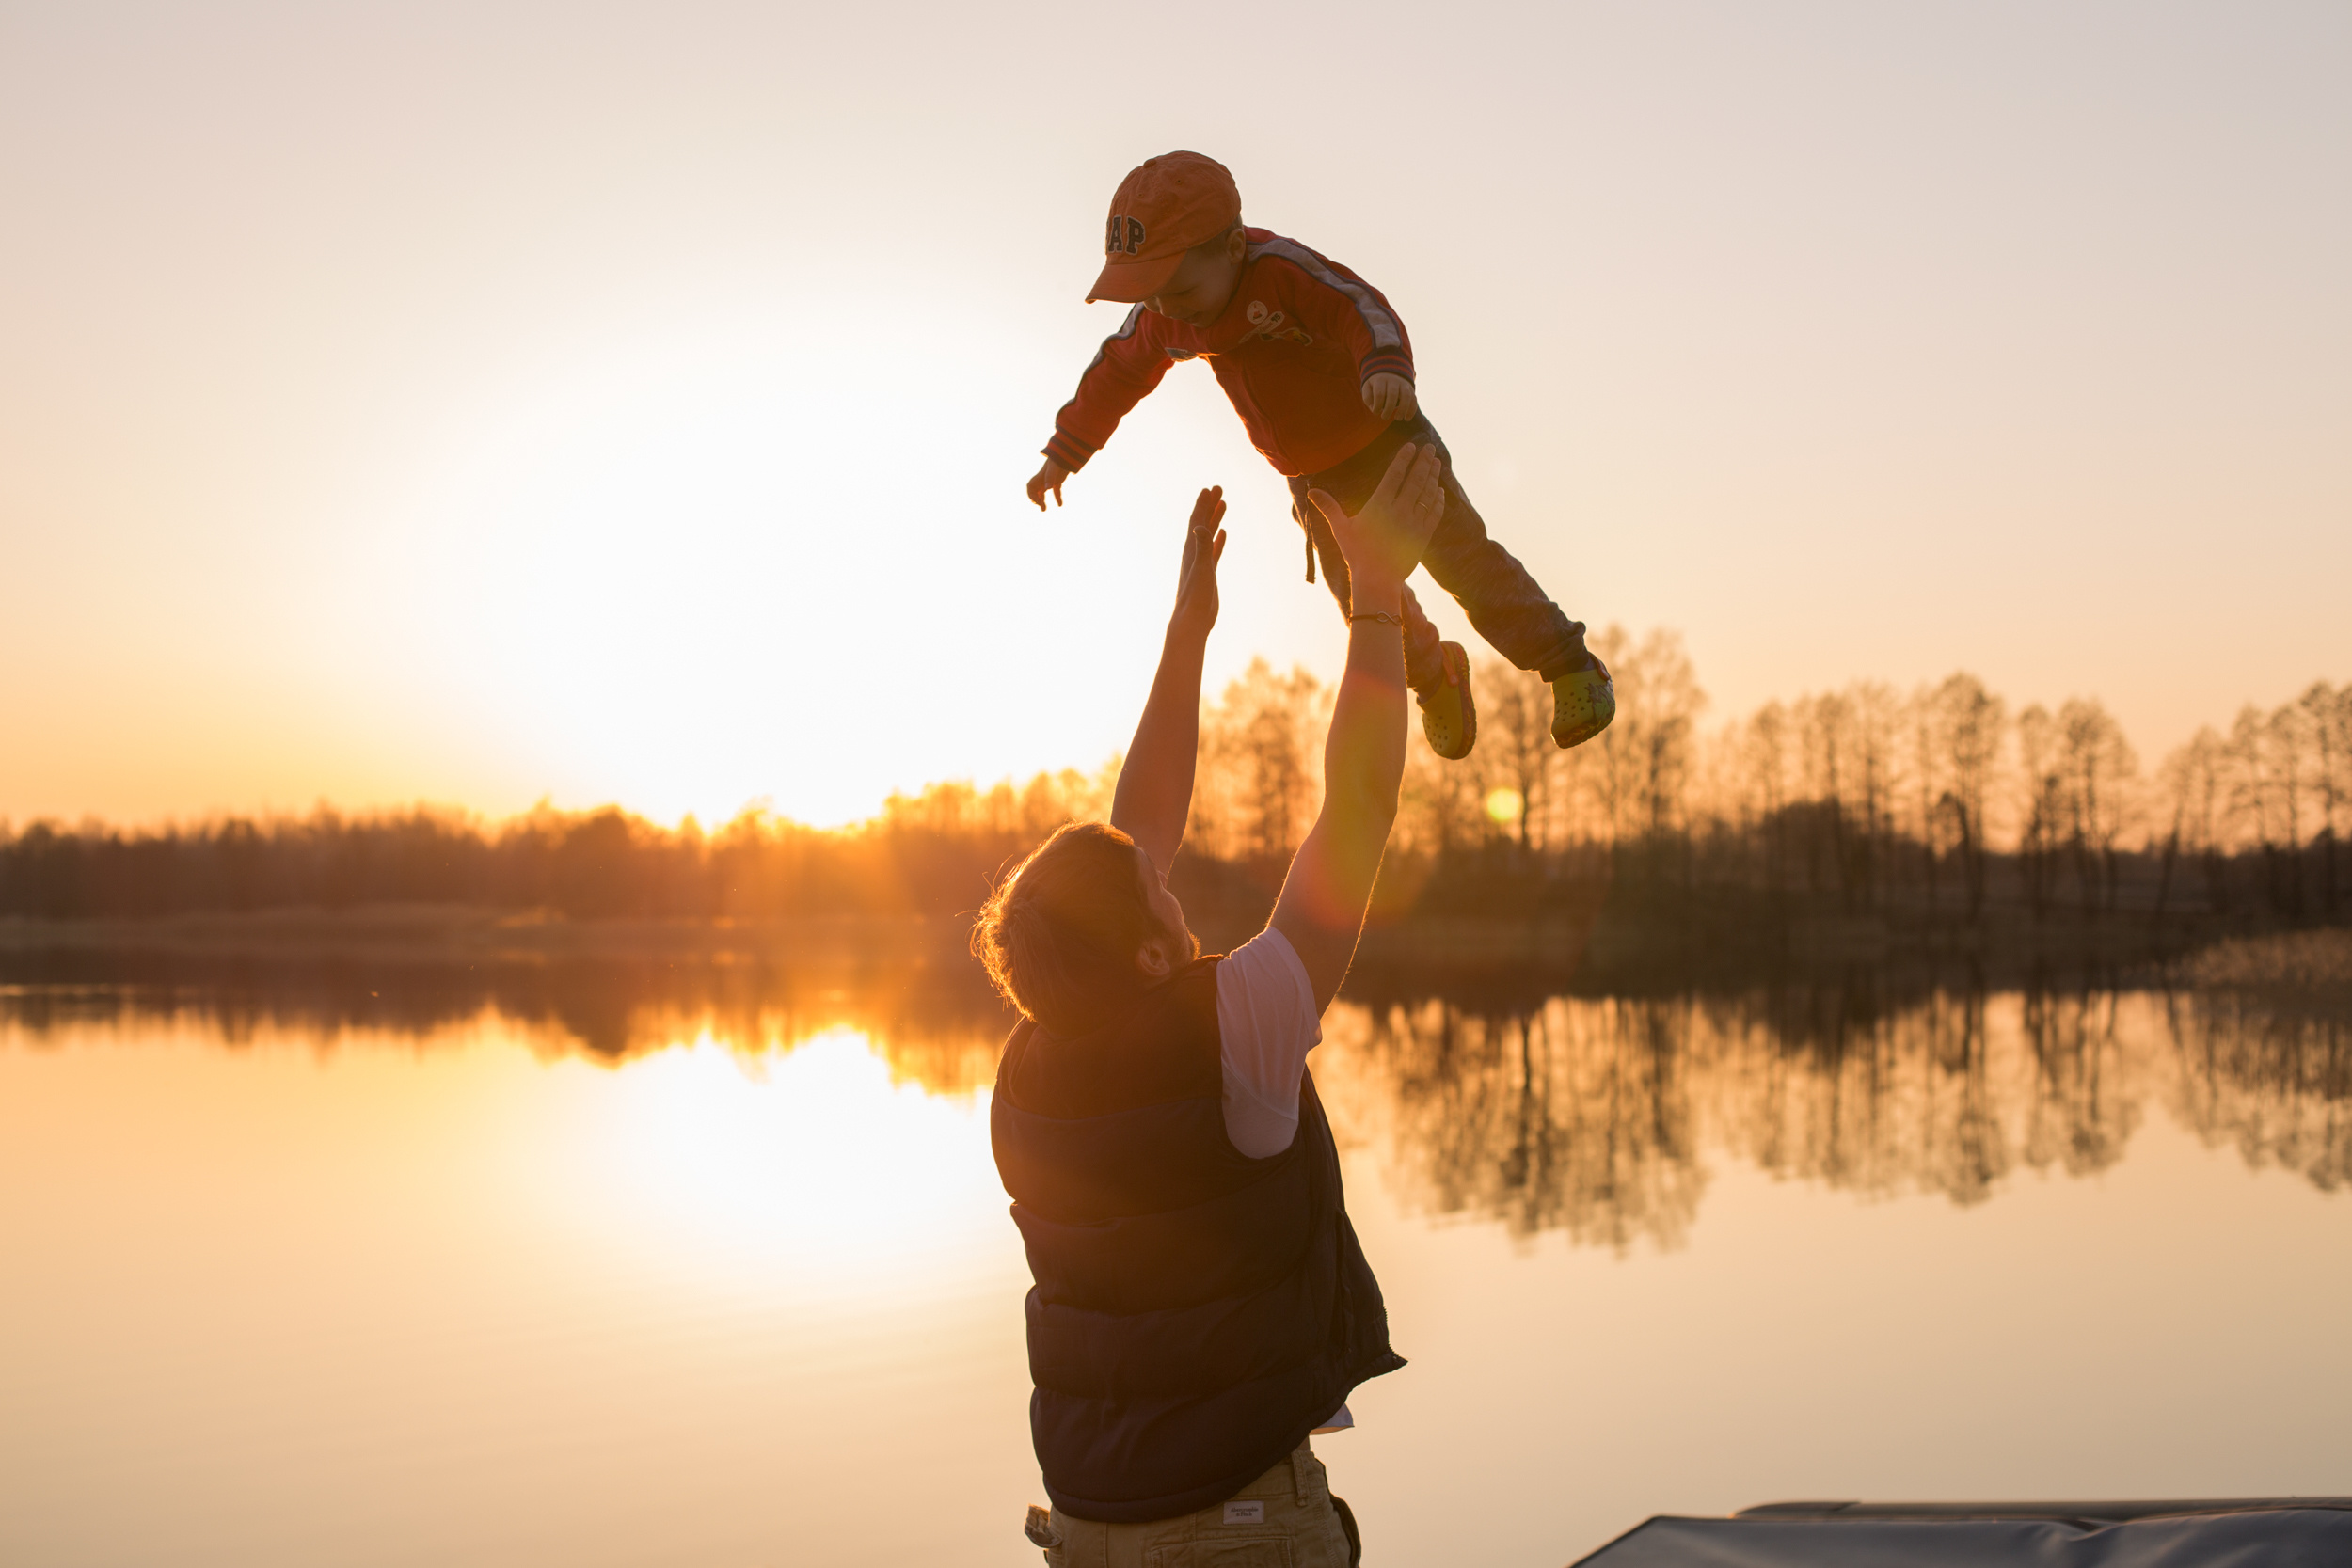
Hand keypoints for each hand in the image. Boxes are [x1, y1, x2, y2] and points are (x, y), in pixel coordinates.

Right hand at [1026, 457, 1070, 509]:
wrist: (1067, 453)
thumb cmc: (1059, 458)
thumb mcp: (1054, 467)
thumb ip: (1050, 476)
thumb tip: (1047, 488)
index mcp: (1040, 476)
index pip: (1030, 487)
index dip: (1031, 495)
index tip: (1038, 502)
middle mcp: (1043, 478)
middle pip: (1035, 491)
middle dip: (1036, 500)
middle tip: (1042, 508)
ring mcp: (1050, 480)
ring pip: (1043, 492)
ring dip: (1042, 501)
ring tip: (1044, 510)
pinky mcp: (1058, 480)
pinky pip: (1056, 491)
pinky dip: (1057, 498)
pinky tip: (1060, 505)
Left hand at [1169, 486, 1226, 640]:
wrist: (1192, 620)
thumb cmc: (1194, 597)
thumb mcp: (1201, 569)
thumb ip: (1201, 547)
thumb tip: (1199, 526)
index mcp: (1191, 550)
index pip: (1196, 521)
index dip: (1202, 504)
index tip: (1209, 488)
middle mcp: (1194, 553)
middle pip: (1202, 522)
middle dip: (1209, 505)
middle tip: (1218, 488)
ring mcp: (1200, 562)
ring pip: (1208, 534)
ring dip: (1214, 518)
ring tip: (1222, 504)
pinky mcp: (1207, 572)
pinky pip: (1213, 549)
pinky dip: (1217, 539)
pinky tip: (1222, 533)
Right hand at [1306, 442, 1442, 600]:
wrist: (1377, 580)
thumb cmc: (1356, 554)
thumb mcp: (1341, 529)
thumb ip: (1329, 507)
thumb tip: (1311, 492)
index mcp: (1379, 506)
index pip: (1394, 475)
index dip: (1403, 459)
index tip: (1411, 446)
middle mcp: (1399, 511)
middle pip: (1415, 480)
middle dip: (1423, 462)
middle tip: (1429, 448)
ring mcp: (1413, 523)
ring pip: (1427, 494)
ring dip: (1432, 476)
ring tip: (1436, 463)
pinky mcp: (1423, 536)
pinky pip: (1434, 513)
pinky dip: (1437, 500)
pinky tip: (1439, 490)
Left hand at [1360, 373, 1417, 422]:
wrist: (1388, 372)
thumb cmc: (1375, 385)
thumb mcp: (1367, 387)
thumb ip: (1368, 398)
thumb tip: (1374, 408)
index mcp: (1380, 380)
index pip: (1379, 393)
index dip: (1377, 406)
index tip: (1376, 412)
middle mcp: (1393, 380)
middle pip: (1393, 395)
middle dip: (1389, 409)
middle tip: (1384, 417)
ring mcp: (1403, 384)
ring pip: (1406, 396)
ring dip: (1402, 409)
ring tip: (1397, 418)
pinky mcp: (1410, 388)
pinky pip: (1414, 399)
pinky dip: (1412, 409)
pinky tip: (1407, 418)